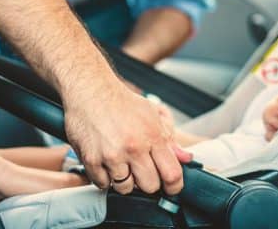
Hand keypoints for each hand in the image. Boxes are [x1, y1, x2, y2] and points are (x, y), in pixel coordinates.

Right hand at [62, 76, 190, 195]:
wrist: (91, 89)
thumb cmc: (122, 102)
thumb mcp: (152, 114)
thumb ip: (170, 139)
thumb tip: (186, 159)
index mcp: (153, 136)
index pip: (172, 174)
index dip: (174, 186)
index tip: (170, 187)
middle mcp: (134, 147)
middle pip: (150, 186)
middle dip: (148, 182)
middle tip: (141, 170)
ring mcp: (112, 155)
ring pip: (126, 188)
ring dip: (125, 180)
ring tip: (121, 163)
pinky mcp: (92, 160)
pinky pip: (103, 184)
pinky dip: (105, 177)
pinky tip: (106, 162)